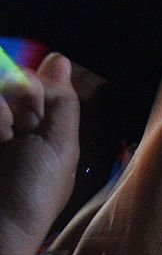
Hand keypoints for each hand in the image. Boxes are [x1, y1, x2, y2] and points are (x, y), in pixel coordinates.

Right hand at [0, 53, 79, 249]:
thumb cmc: (32, 195)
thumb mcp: (60, 147)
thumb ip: (61, 103)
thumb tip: (59, 59)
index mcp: (33, 123)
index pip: (27, 76)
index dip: (31, 89)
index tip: (34, 121)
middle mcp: (6, 121)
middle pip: (4, 75)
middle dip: (13, 100)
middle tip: (16, 136)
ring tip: (1, 144)